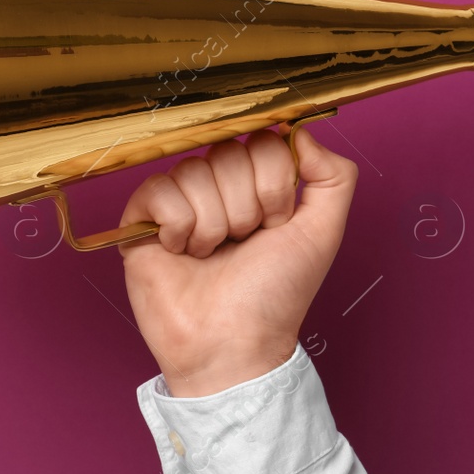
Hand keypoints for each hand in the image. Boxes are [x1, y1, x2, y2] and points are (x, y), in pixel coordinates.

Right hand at [118, 127, 357, 396]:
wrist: (231, 342)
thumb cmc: (274, 296)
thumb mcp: (322, 234)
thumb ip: (333, 177)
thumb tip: (300, 131)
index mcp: (255, 187)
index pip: (261, 142)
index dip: (271, 185)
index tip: (274, 225)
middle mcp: (215, 188)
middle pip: (226, 155)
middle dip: (243, 208)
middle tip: (240, 244)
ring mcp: (177, 201)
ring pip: (192, 173)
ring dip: (212, 224)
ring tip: (211, 254)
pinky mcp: (141, 218)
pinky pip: (158, 190)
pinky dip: (178, 227)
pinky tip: (180, 251)